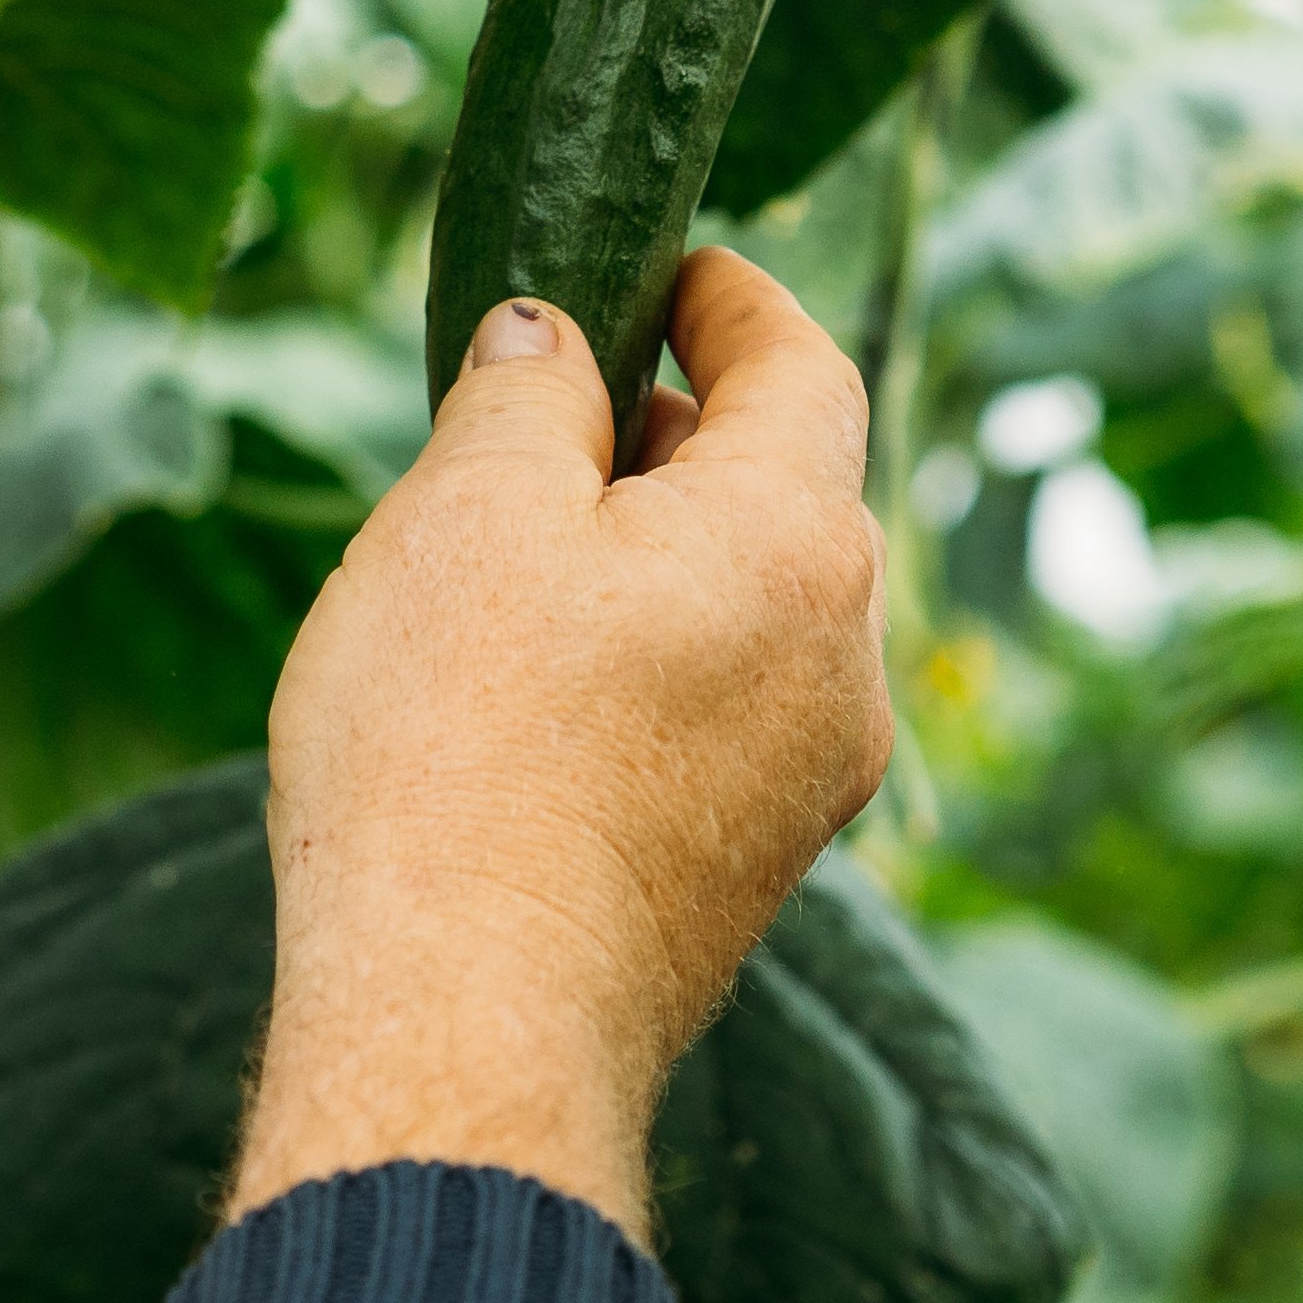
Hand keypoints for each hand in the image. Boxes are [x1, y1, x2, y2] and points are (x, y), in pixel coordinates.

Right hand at [227, 252, 889, 1240]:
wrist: (466, 1033)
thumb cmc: (458, 752)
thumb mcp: (466, 515)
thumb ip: (526, 396)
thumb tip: (552, 340)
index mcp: (798, 542)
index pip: (805, 369)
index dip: (734, 301)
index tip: (672, 269)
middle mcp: (844, 663)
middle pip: (787, 495)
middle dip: (681, 436)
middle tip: (562, 406)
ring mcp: (811, 786)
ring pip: (753, 616)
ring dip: (660, 561)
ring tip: (522, 557)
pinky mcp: (752, 879)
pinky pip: (723, 721)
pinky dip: (652, 667)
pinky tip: (532, 697)